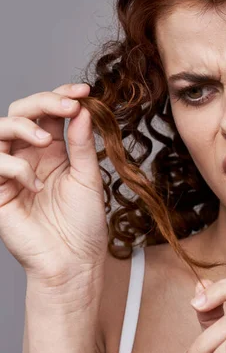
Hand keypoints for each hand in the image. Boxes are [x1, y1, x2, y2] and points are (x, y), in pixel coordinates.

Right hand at [0, 84, 106, 286]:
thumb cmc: (83, 223)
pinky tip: (36, 185)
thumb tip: (83, 110)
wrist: (73, 261)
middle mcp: (29, 156)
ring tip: (46, 140)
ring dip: (23, 127)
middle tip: (69, 105)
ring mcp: (10, 172)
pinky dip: (15, 167)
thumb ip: (82, 144)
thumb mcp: (88, 178)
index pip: (50, 113)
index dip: (63, 96)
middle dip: (44, 101)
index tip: (84, 92)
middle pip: (21, 111)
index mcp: (53, 151)